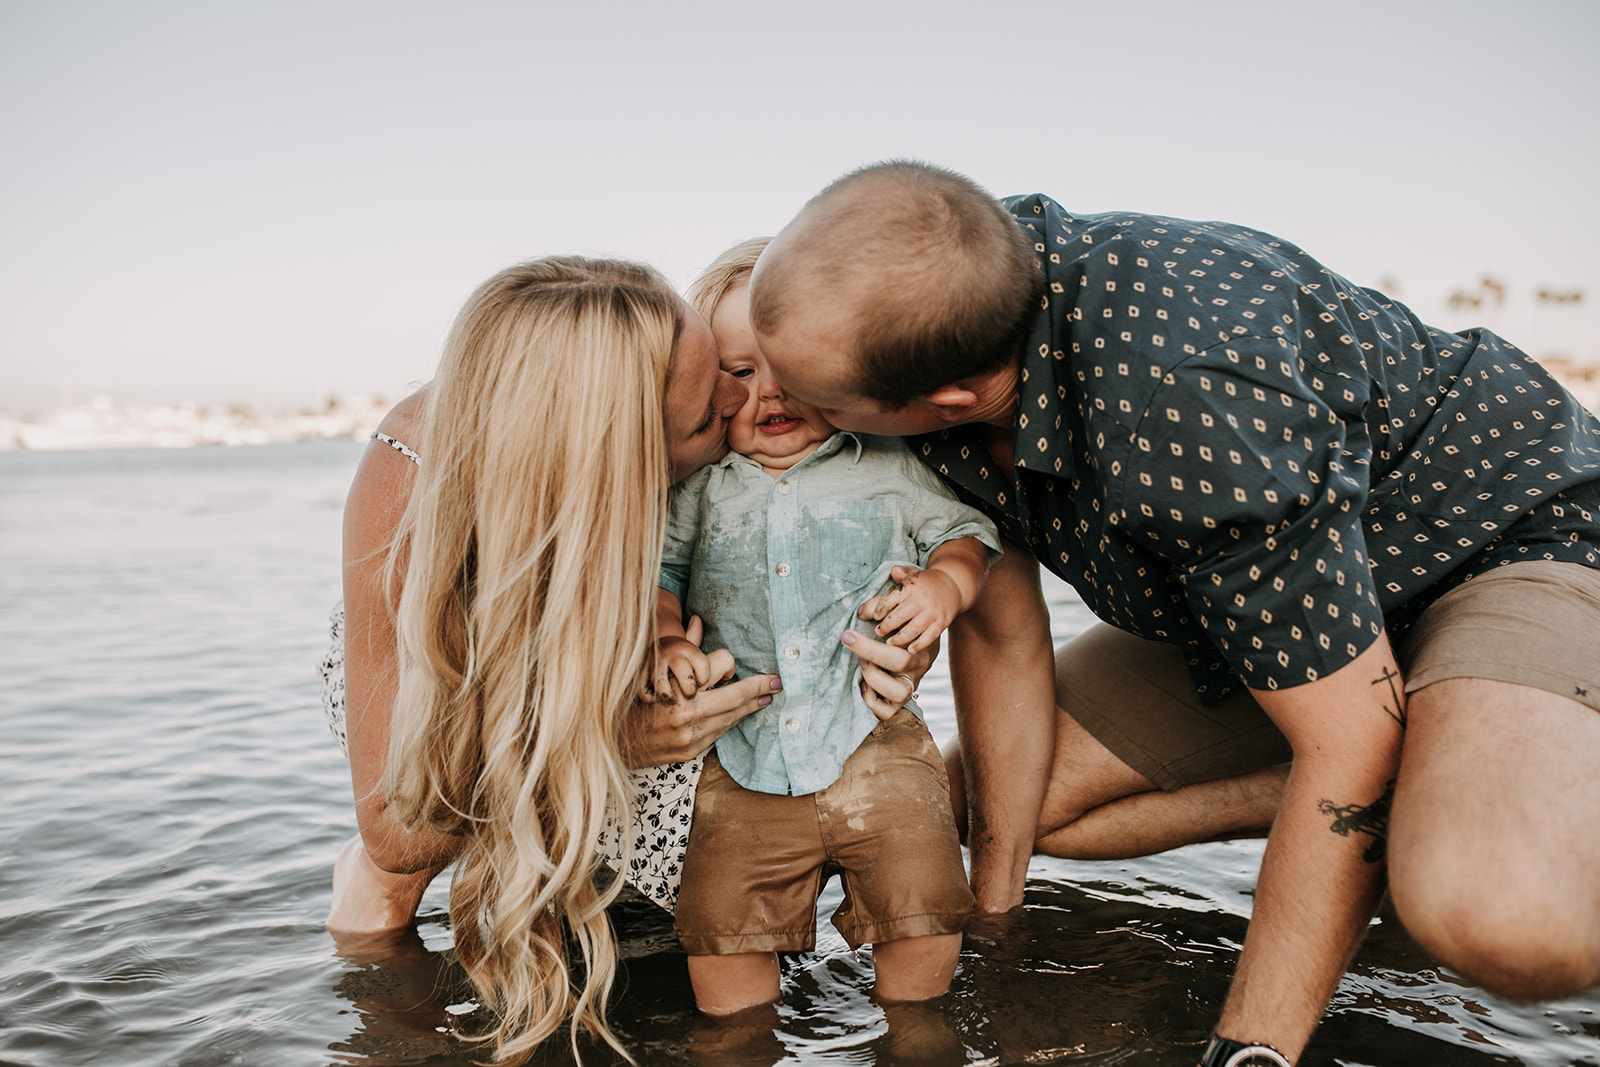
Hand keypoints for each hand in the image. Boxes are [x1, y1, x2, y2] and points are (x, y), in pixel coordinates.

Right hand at [627, 617, 780, 765]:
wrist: (612, 740)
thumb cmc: (632, 698)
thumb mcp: (653, 668)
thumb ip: (681, 643)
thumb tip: (699, 619)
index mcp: (680, 692)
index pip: (727, 680)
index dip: (747, 678)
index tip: (766, 677)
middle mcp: (688, 716)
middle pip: (735, 701)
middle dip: (758, 692)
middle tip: (777, 685)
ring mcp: (689, 737)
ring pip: (729, 720)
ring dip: (748, 709)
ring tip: (763, 699)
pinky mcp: (689, 752)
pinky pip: (718, 734)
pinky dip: (729, 722)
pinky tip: (739, 714)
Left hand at [841, 616, 936, 720]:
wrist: (916, 644)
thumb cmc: (899, 626)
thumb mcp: (894, 613)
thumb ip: (878, 607)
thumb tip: (861, 612)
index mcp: (919, 643)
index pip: (905, 637)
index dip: (878, 634)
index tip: (848, 633)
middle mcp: (918, 666)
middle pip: (901, 662)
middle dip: (870, 651)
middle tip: (849, 640)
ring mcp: (910, 687)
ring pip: (900, 693)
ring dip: (874, 678)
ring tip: (861, 666)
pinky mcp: (898, 704)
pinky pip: (887, 712)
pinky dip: (871, 702)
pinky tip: (862, 687)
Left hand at [866, 564, 963, 652]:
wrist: (954, 584)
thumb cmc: (926, 583)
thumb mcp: (914, 575)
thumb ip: (901, 574)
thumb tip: (893, 570)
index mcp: (913, 585)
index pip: (892, 598)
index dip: (881, 608)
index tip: (875, 616)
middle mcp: (923, 599)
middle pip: (900, 616)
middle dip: (886, 626)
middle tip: (878, 632)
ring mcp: (933, 612)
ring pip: (913, 629)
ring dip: (899, 638)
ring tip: (889, 642)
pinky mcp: (942, 622)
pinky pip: (929, 637)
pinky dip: (919, 644)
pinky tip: (910, 650)